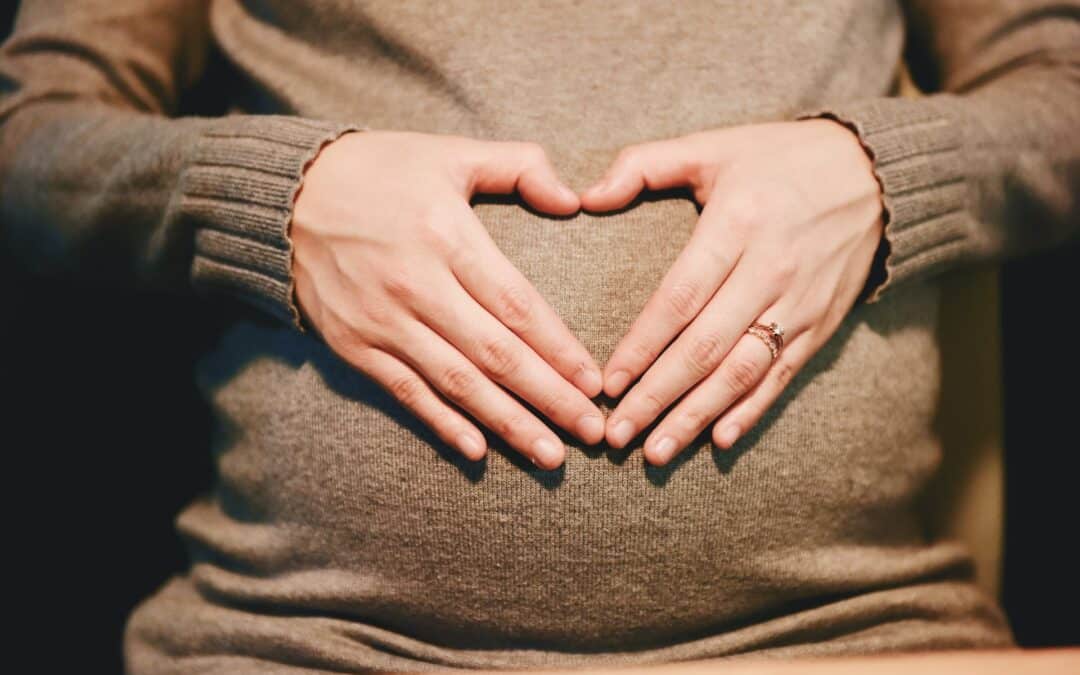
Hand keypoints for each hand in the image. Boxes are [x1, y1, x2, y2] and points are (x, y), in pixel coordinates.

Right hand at [291, 130, 604, 468]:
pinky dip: (442, 424)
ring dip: (508, 423)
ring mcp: (382, 321)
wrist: (285, 196)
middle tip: (592, 433)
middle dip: (550, 398)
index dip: (559, 348)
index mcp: (446, 235)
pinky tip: (479, 451)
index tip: (595, 383)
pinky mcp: (354, 346)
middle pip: (495, 354)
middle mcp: (415, 285)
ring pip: (457, 383)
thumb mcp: (450, 153)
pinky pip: (406, 393)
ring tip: (552, 455)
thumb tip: (574, 199)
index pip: (516, 304)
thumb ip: (519, 166)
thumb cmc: (380, 171)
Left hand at [580, 119, 883, 464]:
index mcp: (738, 223)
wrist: (875, 172)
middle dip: (657, 396)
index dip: (642, 345)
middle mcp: (771, 269)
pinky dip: (751, 411)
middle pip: (706, 346)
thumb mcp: (712, 146)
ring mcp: (801, 302)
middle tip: (617, 434)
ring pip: (742, 371)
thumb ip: (644, 165)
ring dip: (697, 416)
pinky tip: (719, 440)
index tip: (607, 383)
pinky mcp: (822, 324)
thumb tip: (585, 197)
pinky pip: (783, 375)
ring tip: (656, 452)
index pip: (680, 297)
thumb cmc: (779, 159)